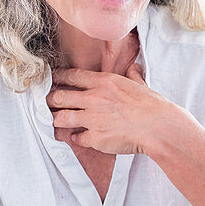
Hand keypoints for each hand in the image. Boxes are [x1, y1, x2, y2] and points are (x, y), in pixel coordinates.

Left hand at [47, 64, 181, 154]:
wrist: (157, 127)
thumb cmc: (152, 106)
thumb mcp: (141, 84)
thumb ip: (133, 75)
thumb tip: (134, 67)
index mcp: (104, 82)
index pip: (73, 76)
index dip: (59, 77)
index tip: (51, 78)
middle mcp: (93, 98)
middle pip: (60, 96)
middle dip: (50, 99)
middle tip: (47, 102)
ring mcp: (92, 118)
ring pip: (62, 117)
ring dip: (57, 119)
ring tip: (54, 121)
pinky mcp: (94, 137)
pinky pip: (77, 138)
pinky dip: (76, 138)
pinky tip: (77, 138)